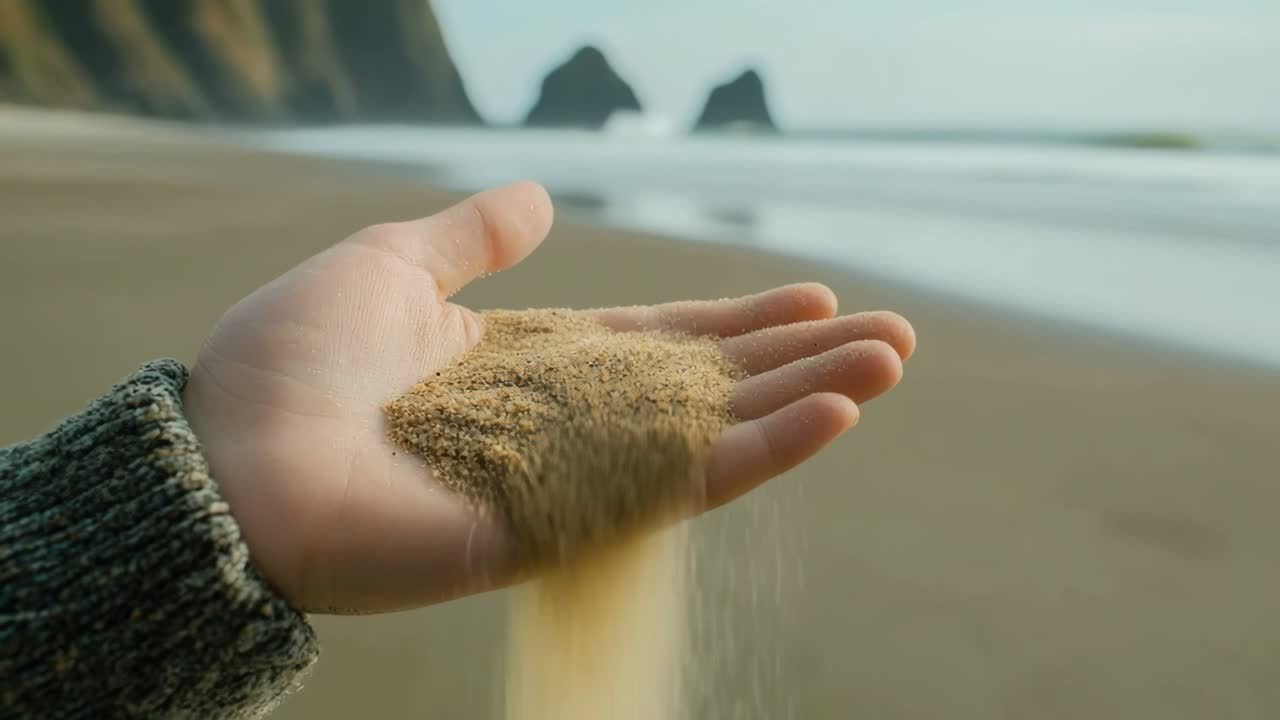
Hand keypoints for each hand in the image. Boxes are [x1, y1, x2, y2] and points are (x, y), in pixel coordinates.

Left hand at [183, 182, 914, 613]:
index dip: (737, 322)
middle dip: (801, 360)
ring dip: (811, 399)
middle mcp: (565, 422)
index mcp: (530, 363)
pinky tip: (835, 415)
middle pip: (710, 387)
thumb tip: (539, 200)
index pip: (659, 341)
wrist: (230, 458)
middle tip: (894, 334)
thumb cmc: (290, 360)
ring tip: (893, 362)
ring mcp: (574, 476)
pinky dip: (764, 452)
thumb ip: (470, 240)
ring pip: (718, 433)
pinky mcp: (570, 522)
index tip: (813, 297)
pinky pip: (682, 485)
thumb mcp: (387, 265)